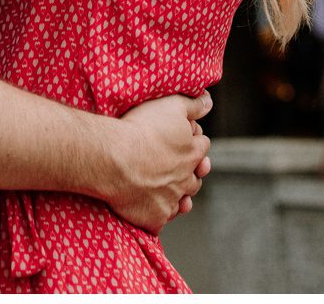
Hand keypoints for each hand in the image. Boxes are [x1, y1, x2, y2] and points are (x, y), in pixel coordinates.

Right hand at [102, 91, 211, 231]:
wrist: (114, 159)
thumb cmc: (141, 128)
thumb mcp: (170, 106)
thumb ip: (193, 104)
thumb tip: (209, 101)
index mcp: (192, 153)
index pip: (203, 147)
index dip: (194, 141)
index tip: (185, 139)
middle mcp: (186, 180)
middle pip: (195, 179)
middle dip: (190, 173)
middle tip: (178, 168)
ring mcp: (171, 201)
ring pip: (181, 203)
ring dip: (178, 197)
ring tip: (168, 191)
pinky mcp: (154, 218)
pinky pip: (160, 221)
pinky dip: (157, 215)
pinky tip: (149, 209)